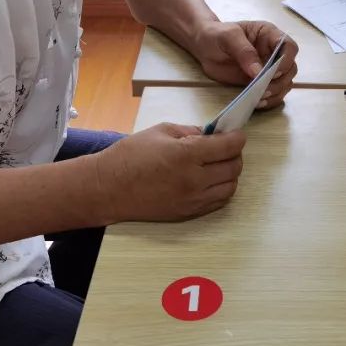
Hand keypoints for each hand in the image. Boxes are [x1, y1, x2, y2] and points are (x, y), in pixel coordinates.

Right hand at [93, 122, 246, 222]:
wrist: (108, 189)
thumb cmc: (130, 156)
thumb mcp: (161, 131)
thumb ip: (190, 132)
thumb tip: (210, 134)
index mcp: (187, 155)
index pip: (228, 147)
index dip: (237, 138)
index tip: (236, 134)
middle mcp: (194, 180)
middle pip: (234, 167)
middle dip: (234, 154)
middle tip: (226, 147)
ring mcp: (192, 200)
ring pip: (230, 187)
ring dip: (230, 174)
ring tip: (218, 164)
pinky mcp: (187, 214)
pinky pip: (218, 202)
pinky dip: (221, 190)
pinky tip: (210, 180)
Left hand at [190, 21, 298, 108]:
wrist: (204, 46)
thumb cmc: (216, 34)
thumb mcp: (228, 37)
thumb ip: (244, 51)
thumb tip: (258, 72)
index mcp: (269, 35)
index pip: (289, 47)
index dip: (286, 60)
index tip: (272, 72)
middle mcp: (273, 52)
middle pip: (290, 68)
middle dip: (280, 81)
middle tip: (263, 89)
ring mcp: (268, 68)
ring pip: (285, 83)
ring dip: (276, 93)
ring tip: (259, 99)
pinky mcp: (260, 82)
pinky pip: (273, 94)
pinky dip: (269, 100)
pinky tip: (257, 103)